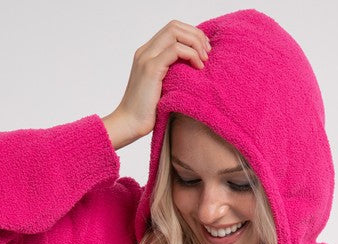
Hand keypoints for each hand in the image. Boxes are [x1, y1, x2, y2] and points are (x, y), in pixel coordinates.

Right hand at [106, 19, 211, 144]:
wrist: (129, 124)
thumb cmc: (147, 112)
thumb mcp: (162, 87)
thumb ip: (172, 73)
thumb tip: (193, 68)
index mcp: (147, 53)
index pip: (172, 29)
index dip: (191, 35)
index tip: (204, 51)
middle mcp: (145, 51)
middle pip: (175, 26)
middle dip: (196, 36)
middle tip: (207, 53)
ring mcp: (147, 58)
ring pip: (175, 33)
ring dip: (195, 43)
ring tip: (204, 60)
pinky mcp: (151, 68)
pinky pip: (175, 50)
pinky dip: (191, 55)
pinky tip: (198, 68)